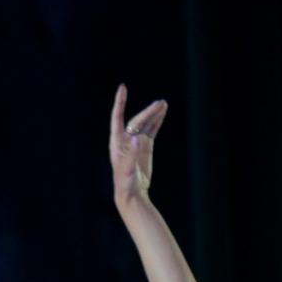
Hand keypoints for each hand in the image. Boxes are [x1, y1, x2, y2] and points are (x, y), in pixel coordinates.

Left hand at [109, 85, 167, 203]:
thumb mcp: (126, 170)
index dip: (120, 102)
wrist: (132, 193)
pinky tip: (163, 113)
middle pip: (137, 120)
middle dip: (148, 111)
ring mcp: (136, 142)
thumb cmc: (125, 184)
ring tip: (163, 104)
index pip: (117, 117)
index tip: (122, 88)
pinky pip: (151, 130)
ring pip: (145, 124)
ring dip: (154, 114)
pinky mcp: (144, 147)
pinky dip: (157, 121)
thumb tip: (136, 138)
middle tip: (161, 103)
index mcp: (117, 142)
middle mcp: (125, 139)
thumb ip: (131, 154)